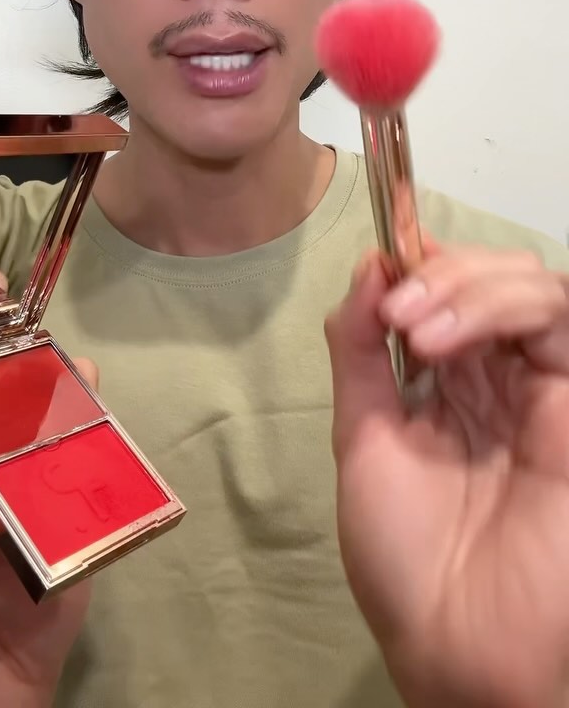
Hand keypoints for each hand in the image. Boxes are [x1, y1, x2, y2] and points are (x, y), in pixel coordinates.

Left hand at [325, 239, 568, 707]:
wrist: (457, 646)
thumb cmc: (406, 560)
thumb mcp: (362, 439)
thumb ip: (360, 350)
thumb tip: (369, 265)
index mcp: (447, 387)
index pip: (445, 289)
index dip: (416, 262)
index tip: (380, 266)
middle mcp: (497, 379)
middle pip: (490, 276)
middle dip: (441, 272)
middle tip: (398, 310)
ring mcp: (539, 390)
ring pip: (530, 286)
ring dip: (468, 285)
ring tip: (417, 327)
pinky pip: (558, 320)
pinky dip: (502, 306)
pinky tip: (444, 338)